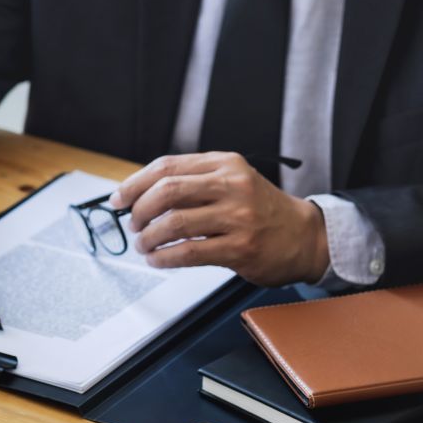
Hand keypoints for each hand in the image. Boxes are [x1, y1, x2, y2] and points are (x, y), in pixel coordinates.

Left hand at [108, 152, 329, 286]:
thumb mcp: (230, 182)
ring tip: (143, 245)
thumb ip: (191, 183)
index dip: (134, 184)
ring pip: (174, 223)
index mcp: (225, 163)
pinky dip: (163, 257)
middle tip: (133, 224)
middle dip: (139, 210)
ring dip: (148, 238)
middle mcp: (232, 185)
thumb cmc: (259, 211)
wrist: (305, 237)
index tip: (118, 199)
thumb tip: (137, 194)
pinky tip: (157, 259)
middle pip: (167, 191)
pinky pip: (188, 252)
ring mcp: (238, 217)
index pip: (166, 167)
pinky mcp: (241, 248)